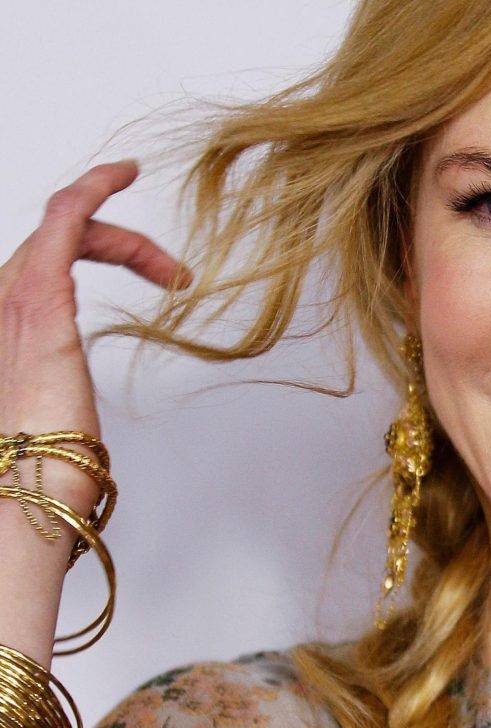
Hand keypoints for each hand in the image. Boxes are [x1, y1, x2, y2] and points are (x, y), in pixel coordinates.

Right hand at [0, 159, 191, 515]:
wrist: (27, 489)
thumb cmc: (45, 463)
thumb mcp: (58, 413)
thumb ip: (58, 388)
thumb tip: (70, 403)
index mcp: (9, 329)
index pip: (48, 264)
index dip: (97, 244)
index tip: (151, 254)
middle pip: (58, 243)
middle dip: (123, 248)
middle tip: (176, 277)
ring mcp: (12, 298)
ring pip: (63, 226)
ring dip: (126, 236)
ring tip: (174, 269)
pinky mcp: (37, 300)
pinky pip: (62, 223)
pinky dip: (90, 190)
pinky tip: (120, 175)